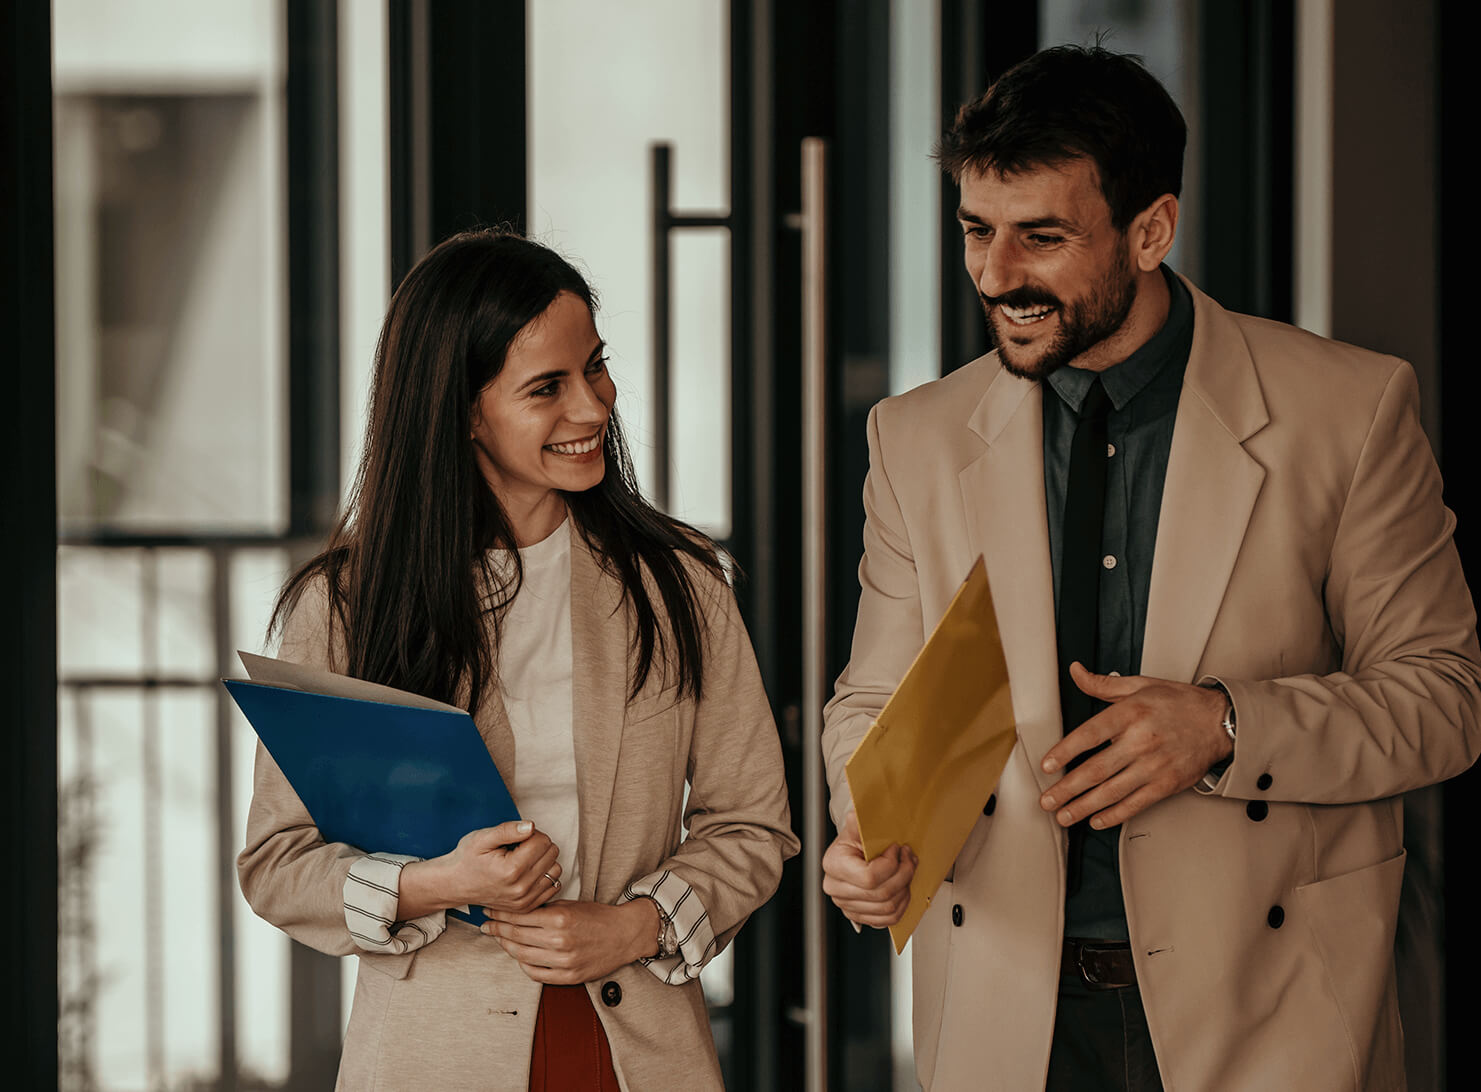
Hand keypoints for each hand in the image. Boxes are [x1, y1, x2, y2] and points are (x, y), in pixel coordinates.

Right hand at [399, 820, 561, 917]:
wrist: (455, 885)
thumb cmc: (467, 858)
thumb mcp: (482, 838)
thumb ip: (508, 830)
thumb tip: (531, 826)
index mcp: (511, 870)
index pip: (543, 841)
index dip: (531, 833)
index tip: (516, 837)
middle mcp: (521, 888)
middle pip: (552, 854)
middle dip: (539, 844)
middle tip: (519, 846)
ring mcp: (524, 901)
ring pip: (556, 870)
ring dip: (544, 860)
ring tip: (524, 858)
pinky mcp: (527, 907)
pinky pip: (553, 886)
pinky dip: (545, 876)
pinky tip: (529, 871)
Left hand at [482, 899, 658, 984]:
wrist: (625, 934)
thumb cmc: (598, 916)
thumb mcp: (570, 904)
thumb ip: (543, 908)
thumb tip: (515, 909)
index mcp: (560, 918)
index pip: (519, 916)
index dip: (500, 913)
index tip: (489, 910)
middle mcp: (560, 941)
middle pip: (516, 936)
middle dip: (497, 929)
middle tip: (486, 925)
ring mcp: (564, 961)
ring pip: (522, 956)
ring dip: (506, 946)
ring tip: (499, 939)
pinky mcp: (568, 977)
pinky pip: (536, 974)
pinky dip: (523, 965)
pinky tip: (519, 956)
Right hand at [821, 809, 916, 927]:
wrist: (852, 854)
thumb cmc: (854, 842)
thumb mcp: (856, 829)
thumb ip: (858, 824)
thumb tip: (855, 817)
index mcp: (834, 865)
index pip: (870, 877)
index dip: (891, 864)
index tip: (897, 849)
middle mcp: (837, 889)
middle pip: (882, 894)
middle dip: (903, 874)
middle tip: (908, 859)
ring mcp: (848, 906)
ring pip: (888, 907)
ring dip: (905, 888)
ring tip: (907, 871)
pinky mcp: (860, 916)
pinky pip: (888, 920)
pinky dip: (902, 905)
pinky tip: (902, 888)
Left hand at [1039, 662, 1231, 828]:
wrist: (1220, 722)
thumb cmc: (1179, 703)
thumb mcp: (1140, 685)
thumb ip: (1103, 684)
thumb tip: (1075, 672)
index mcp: (1131, 713)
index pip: (1090, 734)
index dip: (1065, 752)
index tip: (1047, 766)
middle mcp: (1141, 741)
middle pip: (1097, 769)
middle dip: (1067, 789)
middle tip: (1047, 800)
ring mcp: (1155, 765)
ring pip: (1112, 791)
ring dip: (1084, 807)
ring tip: (1063, 815)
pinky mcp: (1167, 784)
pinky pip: (1136, 804)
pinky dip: (1114, 815)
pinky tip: (1096, 820)